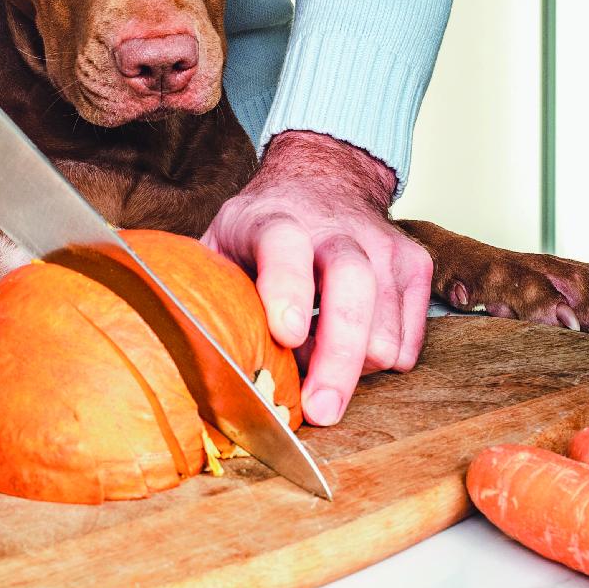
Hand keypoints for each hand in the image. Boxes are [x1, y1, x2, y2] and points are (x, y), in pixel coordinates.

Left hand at [203, 131, 433, 425]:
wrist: (324, 177)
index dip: (287, 288)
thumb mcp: (220, 241)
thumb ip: (203, 288)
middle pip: (352, 290)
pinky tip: (347, 348)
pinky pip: (408, 344)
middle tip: (321, 410)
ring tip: (317, 366)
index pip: (284, 247)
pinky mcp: (415, 267)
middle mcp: (335, 229)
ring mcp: (382, 246)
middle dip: (339, 357)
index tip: (287, 334)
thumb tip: (173, 349)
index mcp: (275, 220)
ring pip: (386, 331)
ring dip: (352, 369)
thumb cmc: (263, 226)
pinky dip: (378, 363)